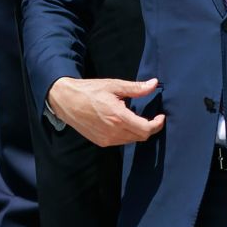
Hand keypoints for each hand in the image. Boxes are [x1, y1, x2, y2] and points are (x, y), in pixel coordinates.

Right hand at [46, 76, 165, 147]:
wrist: (66, 100)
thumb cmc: (89, 90)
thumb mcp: (114, 85)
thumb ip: (136, 88)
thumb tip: (154, 84)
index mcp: (118, 117)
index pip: (146, 129)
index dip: (157, 124)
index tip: (160, 116)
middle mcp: (113, 131)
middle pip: (141, 137)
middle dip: (149, 128)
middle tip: (150, 117)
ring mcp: (106, 139)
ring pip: (131, 140)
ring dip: (137, 132)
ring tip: (135, 119)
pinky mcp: (100, 142)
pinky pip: (120, 142)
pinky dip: (126, 134)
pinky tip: (121, 124)